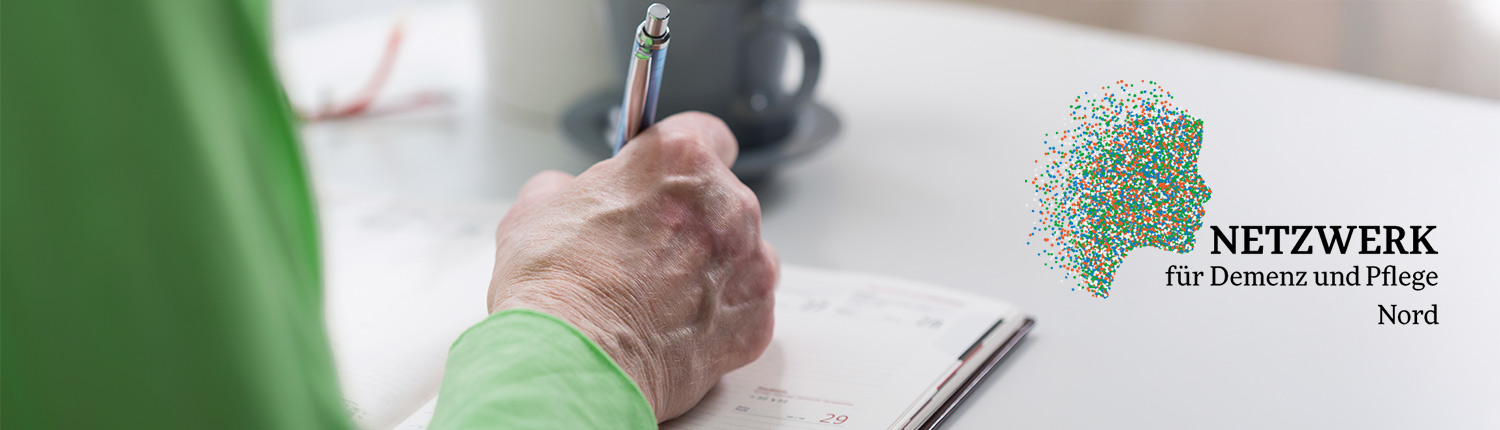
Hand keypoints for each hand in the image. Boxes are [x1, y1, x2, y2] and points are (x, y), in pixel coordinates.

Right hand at [487, 112, 778, 420]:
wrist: (573, 363)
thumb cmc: (555, 286)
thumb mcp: (536, 208)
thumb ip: (569, 187)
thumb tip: (571, 194)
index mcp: (680, 160)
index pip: (707, 134)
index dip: (682, 160)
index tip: (670, 177)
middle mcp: (729, 205)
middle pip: (722, 199)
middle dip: (690, 220)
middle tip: (644, 251)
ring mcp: (750, 264)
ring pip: (741, 254)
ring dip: (710, 267)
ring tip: (658, 297)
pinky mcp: (757, 320)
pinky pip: (744, 307)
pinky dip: (718, 316)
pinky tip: (675, 328)